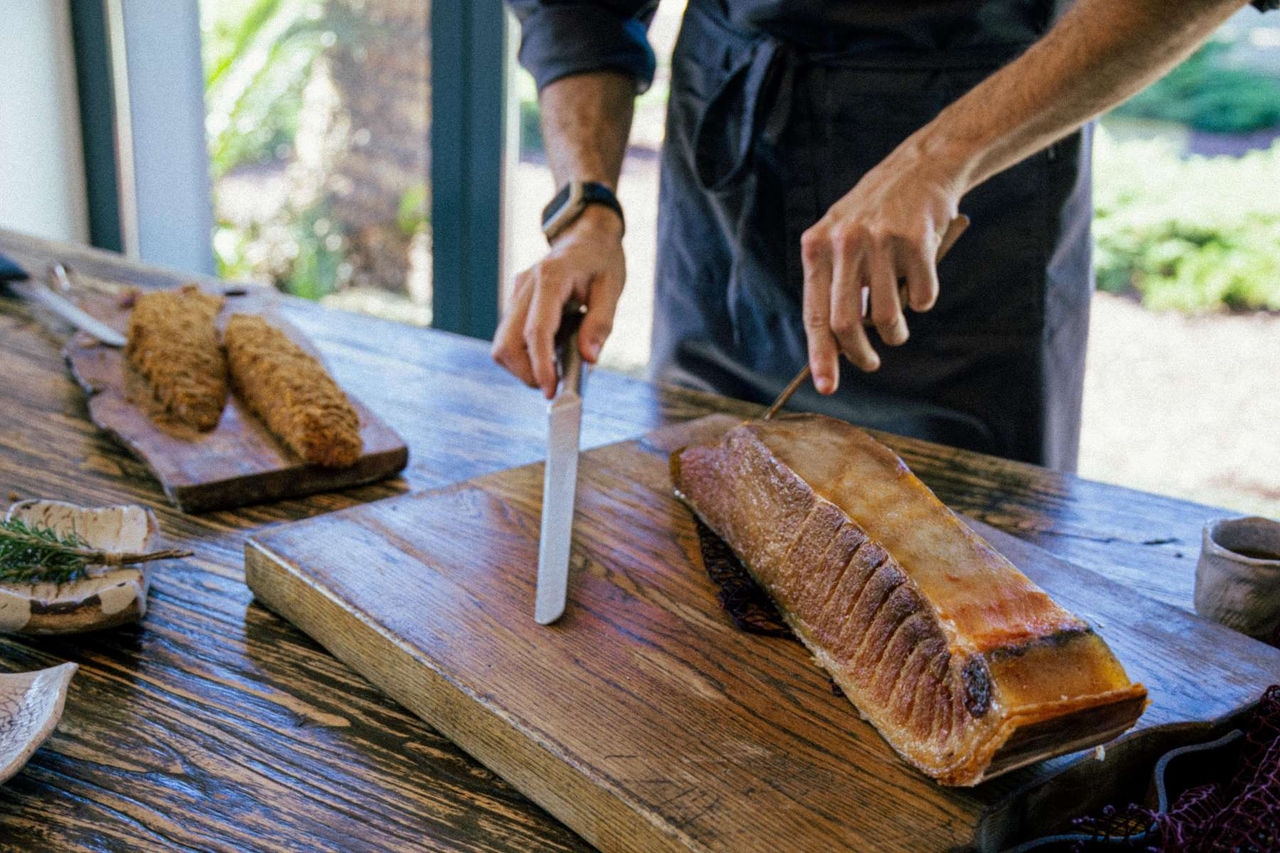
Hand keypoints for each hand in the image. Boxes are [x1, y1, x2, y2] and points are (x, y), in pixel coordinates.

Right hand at [491, 206, 624, 397]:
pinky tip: (549, 351)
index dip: (541, 365)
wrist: (585, 236)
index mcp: (550, 277)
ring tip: (554, 367)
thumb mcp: (612, 287)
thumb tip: (589, 358)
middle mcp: (525, 286)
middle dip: (527, 372)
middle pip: (508, 342)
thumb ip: (601, 323)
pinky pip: (508, 337)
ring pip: (502, 344)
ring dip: (523, 366)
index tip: (550, 390)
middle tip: (554, 385)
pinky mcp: (513, 303)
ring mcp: (515, 294)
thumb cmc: (601, 261)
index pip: (537, 330)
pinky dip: (525, 354)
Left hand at [799, 149, 965, 393]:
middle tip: (871, 364)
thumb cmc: (878, 213)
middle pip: (845, 323)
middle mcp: (843, 242)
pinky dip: (924, 300)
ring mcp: (880, 240)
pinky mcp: (916, 240)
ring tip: (898, 325)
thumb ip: (834, 283)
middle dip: (859, 355)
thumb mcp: (841, 238)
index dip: (820, 355)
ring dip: (896, 333)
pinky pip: (922, 297)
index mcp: (817, 246)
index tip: (826, 385)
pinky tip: (922, 278)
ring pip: (886, 317)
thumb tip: (836, 345)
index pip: (813, 313)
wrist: (922, 166)